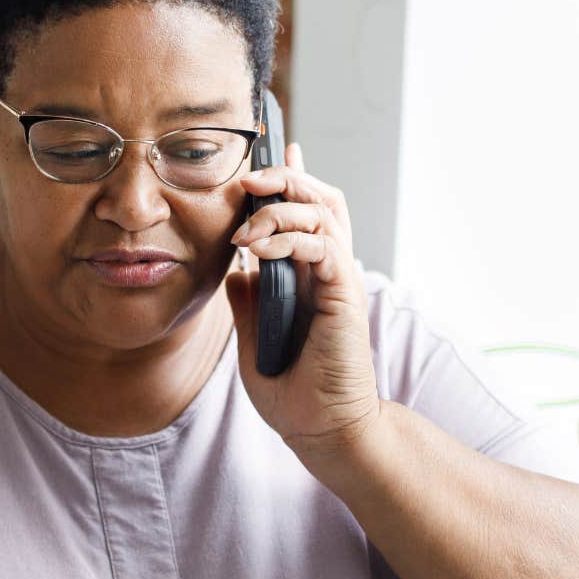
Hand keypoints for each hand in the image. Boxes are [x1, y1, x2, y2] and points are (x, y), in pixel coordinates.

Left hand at [224, 142, 383, 459]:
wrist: (320, 428)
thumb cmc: (292, 390)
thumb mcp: (254, 336)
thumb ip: (247, 299)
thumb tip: (234, 268)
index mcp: (311, 275)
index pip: (308, 212)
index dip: (293, 178)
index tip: (275, 150)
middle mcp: (329, 269)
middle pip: (320, 198)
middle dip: (285, 177)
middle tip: (248, 177)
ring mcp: (339, 279)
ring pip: (322, 211)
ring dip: (279, 208)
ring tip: (245, 227)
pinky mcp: (344, 294)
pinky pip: (321, 245)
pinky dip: (288, 238)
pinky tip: (257, 248)